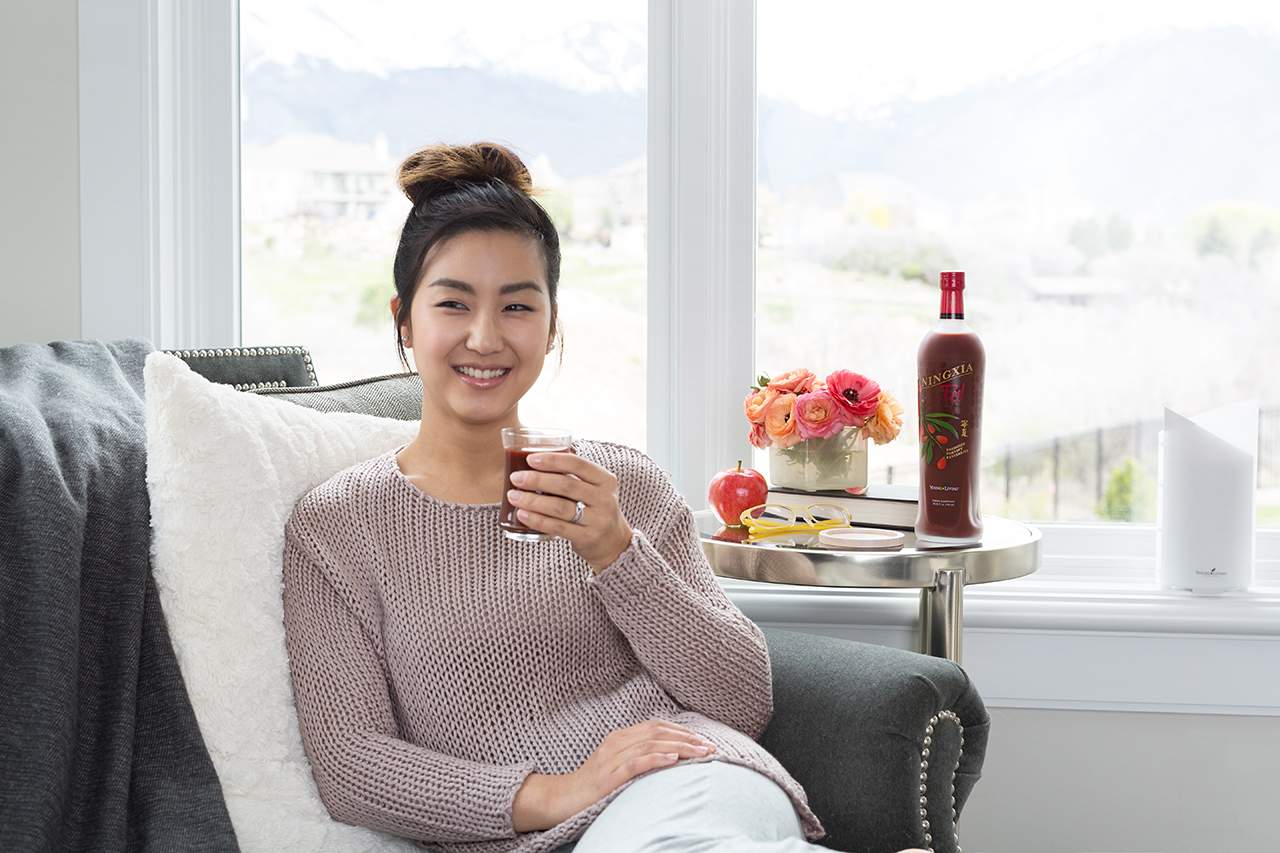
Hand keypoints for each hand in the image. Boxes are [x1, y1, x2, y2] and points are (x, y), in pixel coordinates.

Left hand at [507, 451, 633, 572]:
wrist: (613, 543)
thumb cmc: (595, 510)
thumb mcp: (595, 489)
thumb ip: (573, 477)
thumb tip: (534, 463)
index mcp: (606, 480)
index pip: (578, 464)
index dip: (553, 460)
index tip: (531, 459)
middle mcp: (604, 499)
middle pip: (566, 485)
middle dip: (537, 480)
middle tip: (516, 478)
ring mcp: (597, 520)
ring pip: (560, 507)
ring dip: (533, 501)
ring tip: (514, 496)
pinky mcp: (587, 537)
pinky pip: (557, 527)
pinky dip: (537, 520)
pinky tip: (522, 514)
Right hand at [542, 720, 717, 826]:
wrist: (561, 798)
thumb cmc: (592, 785)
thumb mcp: (616, 764)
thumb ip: (638, 756)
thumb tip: (671, 756)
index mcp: (620, 737)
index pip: (657, 726)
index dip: (682, 731)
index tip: (704, 739)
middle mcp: (617, 743)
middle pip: (658, 733)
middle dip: (688, 739)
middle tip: (711, 746)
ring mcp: (611, 759)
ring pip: (651, 745)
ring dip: (680, 748)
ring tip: (701, 752)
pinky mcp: (608, 777)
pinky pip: (635, 764)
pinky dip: (656, 759)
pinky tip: (672, 759)